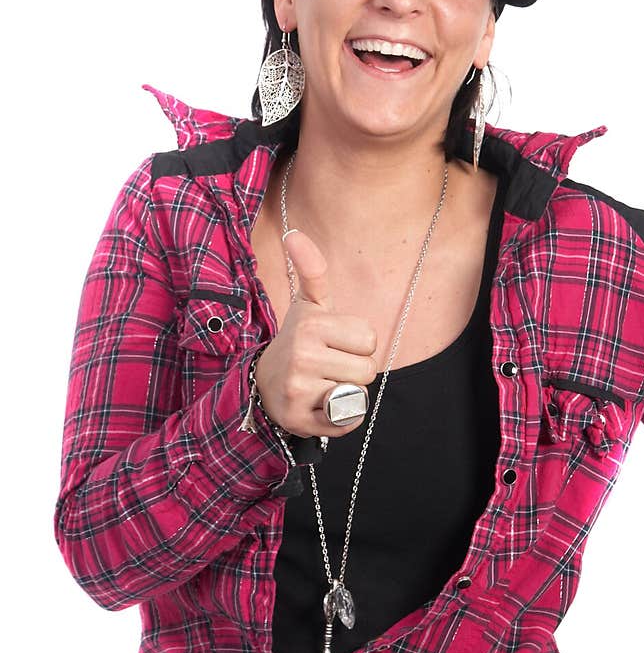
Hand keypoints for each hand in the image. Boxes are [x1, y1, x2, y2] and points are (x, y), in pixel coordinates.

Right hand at [254, 229, 378, 438]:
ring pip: (358, 394)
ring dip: (347, 393)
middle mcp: (301, 355)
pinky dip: (340, 418)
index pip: (369, 340)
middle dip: (354, 370)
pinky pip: (347, 420)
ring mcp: (299, 388)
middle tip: (328, 367)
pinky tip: (320, 406)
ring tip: (322, 385)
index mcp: (311, 325)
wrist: (264, 384)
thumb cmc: (299, 342)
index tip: (334, 344)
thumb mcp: (309, 306)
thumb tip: (294, 232)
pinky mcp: (299, 418)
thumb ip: (312, 271)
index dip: (357, 345)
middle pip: (368, 370)